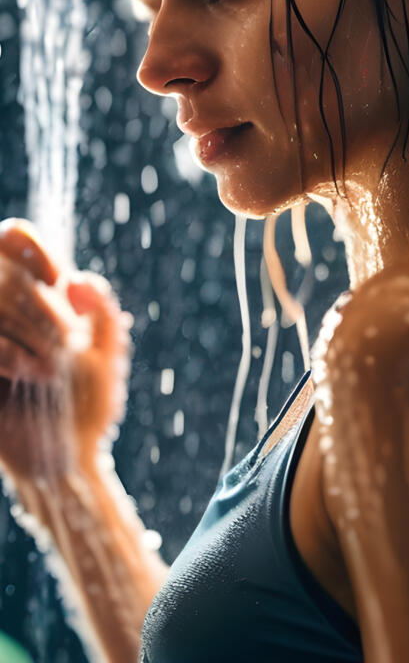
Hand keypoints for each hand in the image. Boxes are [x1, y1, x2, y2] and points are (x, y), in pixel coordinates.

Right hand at [0, 219, 132, 484]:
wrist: (63, 463)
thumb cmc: (88, 406)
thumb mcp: (107, 355)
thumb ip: (101, 309)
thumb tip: (77, 278)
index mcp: (34, 296)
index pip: (13, 237)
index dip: (33, 250)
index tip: (57, 279)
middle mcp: (2, 310)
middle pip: (6, 274)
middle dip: (41, 305)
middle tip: (67, 338)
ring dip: (28, 327)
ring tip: (52, 363)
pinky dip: (8, 352)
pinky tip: (31, 373)